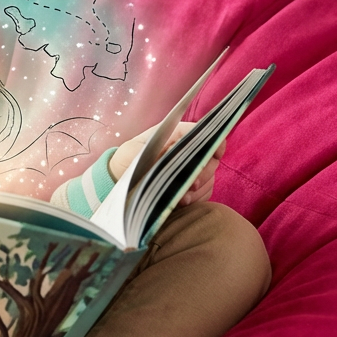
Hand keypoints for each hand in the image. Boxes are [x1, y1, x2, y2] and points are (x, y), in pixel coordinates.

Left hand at [108, 121, 222, 206]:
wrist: (120, 181)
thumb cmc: (128, 159)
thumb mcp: (137, 148)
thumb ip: (159, 145)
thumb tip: (180, 146)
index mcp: (178, 136)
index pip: (207, 134)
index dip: (215, 143)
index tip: (215, 154)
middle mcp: (189, 153)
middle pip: (211, 160)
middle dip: (203, 172)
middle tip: (191, 183)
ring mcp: (192, 171)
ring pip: (210, 179)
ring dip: (198, 189)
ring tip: (182, 197)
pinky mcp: (192, 190)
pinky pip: (204, 194)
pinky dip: (196, 199)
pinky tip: (182, 202)